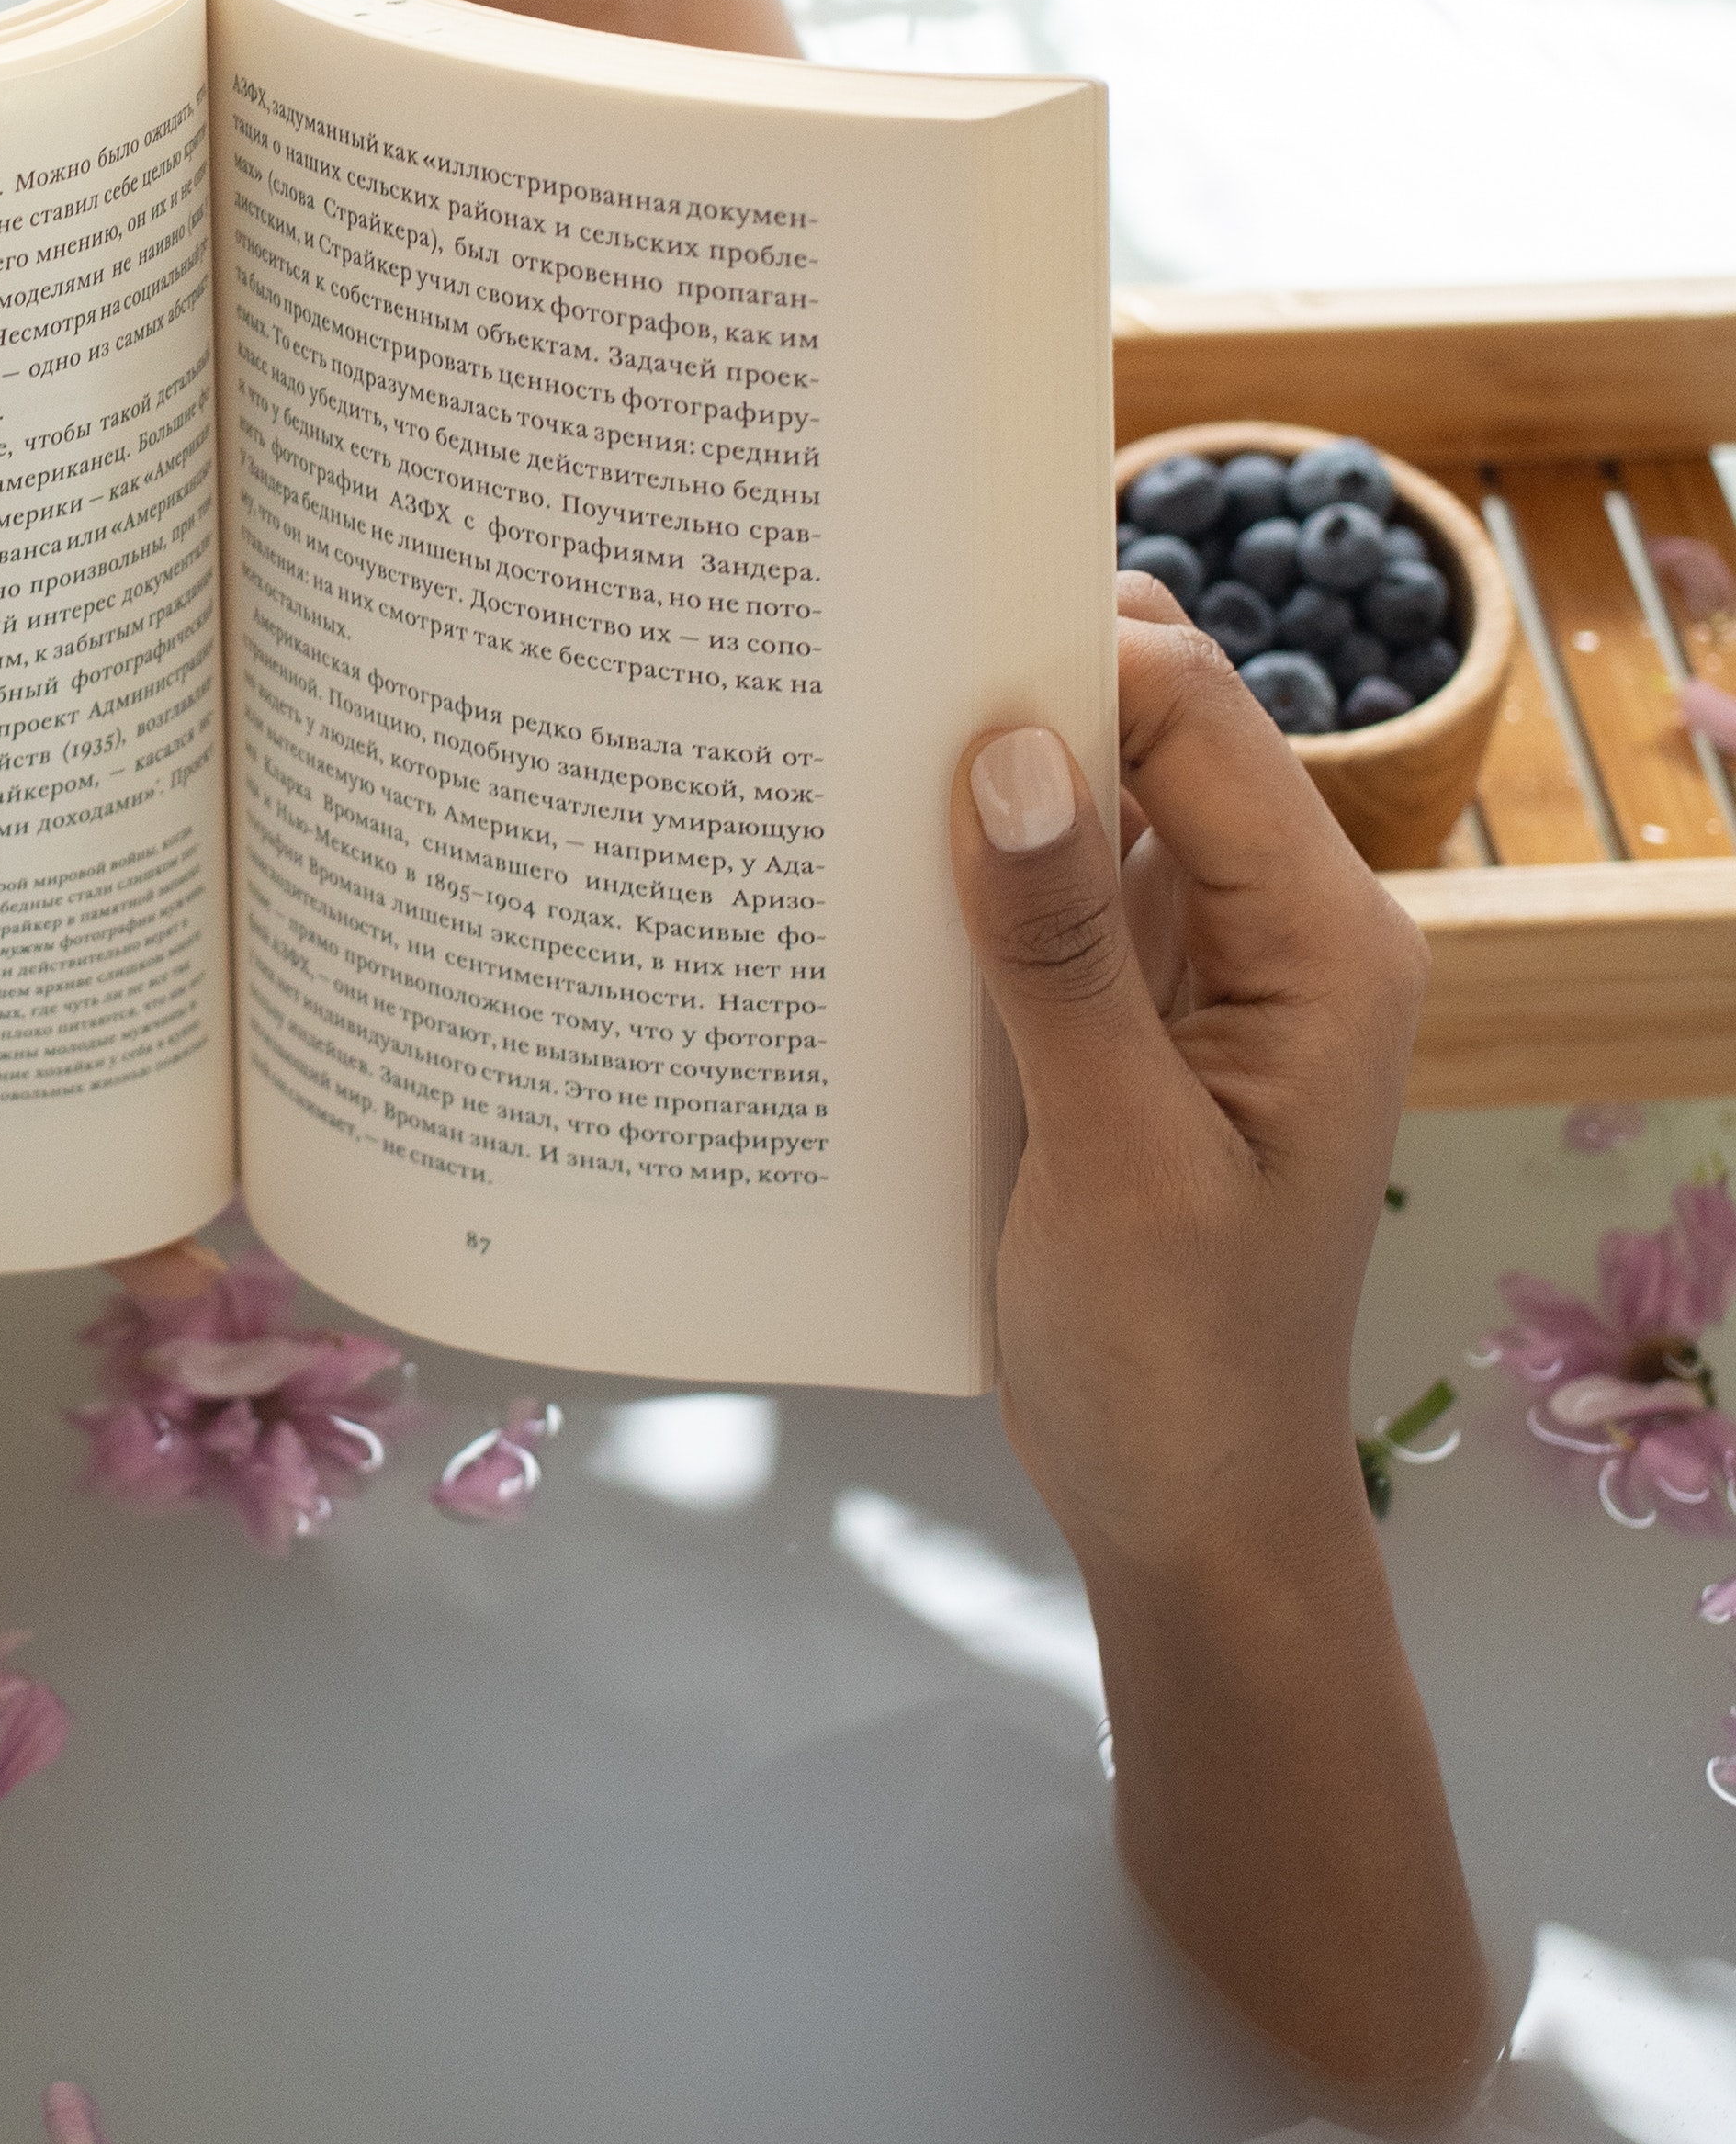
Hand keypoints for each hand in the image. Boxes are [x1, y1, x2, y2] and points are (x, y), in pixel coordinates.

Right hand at [952, 579, 1488, 2114]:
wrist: (1189, 1517)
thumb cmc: (1176, 1364)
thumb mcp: (1115, 1162)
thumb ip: (1062, 956)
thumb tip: (1016, 754)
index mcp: (1321, 946)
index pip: (1201, 722)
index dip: (1068, 653)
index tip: (910, 626)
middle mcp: (1273, 932)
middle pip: (1146, 737)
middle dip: (1010, 696)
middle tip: (844, 668)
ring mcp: (1197, 973)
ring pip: (1085, 808)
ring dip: (970, 785)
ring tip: (823, 747)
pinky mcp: (1121, 1021)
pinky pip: (1045, 900)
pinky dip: (961, 875)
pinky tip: (852, 870)